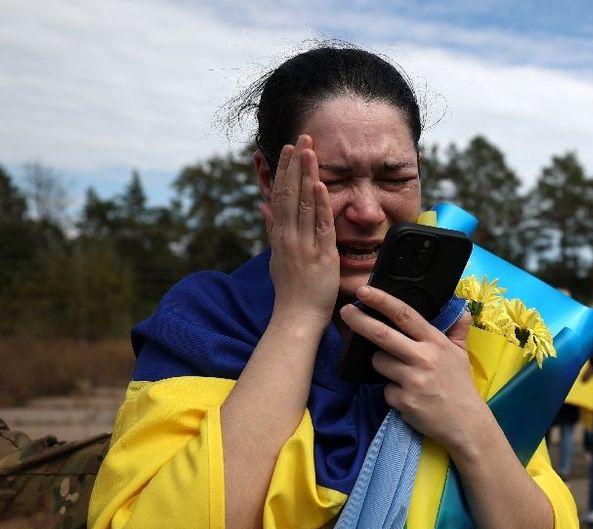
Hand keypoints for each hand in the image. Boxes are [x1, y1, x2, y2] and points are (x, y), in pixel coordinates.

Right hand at [263, 135, 338, 330]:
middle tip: (300, 137)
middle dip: (295, 164)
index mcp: (280, 235)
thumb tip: (263, 207)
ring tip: (309, 150)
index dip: (284, 171)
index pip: (280, 196)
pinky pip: (319, 226)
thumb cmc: (290, 291)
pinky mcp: (320, 255)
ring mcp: (303, 245)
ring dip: (306, 176)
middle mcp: (289, 236)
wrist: (295, 318)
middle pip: (289, 193)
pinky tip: (319, 185)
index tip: (288, 149)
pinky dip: (319, 205)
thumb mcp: (276, 256)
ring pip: (303, 204)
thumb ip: (271, 230)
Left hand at [339, 286, 487, 453]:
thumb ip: (458, 331)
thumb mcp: (462, 355)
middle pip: (382, 335)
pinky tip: (408, 397)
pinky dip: (392, 392)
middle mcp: (423, 358)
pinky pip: (385, 390)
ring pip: (379, 362)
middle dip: (360, 321)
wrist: (466, 423)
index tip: (364, 291)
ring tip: (401, 373)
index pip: (405, 315)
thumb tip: (462, 310)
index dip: (382, 301)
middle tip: (345, 312)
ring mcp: (412, 380)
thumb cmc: (460, 386)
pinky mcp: (404, 400)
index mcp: (435, 342)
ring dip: (382, 365)